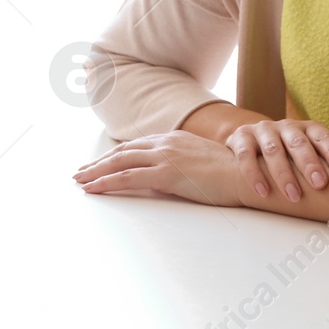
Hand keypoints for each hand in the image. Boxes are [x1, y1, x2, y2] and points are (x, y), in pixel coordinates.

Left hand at [73, 131, 248, 207]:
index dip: (116, 155)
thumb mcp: (204, 162)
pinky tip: (93, 189)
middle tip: (81, 172)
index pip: (136, 146)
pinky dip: (106, 182)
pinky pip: (128, 178)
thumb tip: (171, 175)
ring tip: (80, 181)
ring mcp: (165, 156)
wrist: (248, 174)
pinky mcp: (166, 173)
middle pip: (123, 152)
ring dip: (96, 172)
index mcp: (174, 138)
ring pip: (120, 163)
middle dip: (99, 163)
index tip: (101, 163)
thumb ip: (184, 163)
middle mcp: (166, 143)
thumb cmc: (233, 173)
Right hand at [224, 118, 328, 202]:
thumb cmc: (288, 157)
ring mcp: (262, 130)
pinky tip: (263, 191)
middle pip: (298, 141)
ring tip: (293, 195)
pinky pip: (245, 155)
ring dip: (283, 173)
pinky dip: (253, 174)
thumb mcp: (306, 156)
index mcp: (305, 128)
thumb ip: (324, 166)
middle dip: (309, 163)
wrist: (249, 143)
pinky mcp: (240, 137)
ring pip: (273, 149)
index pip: (321, 135)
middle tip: (319, 184)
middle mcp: (284, 126)